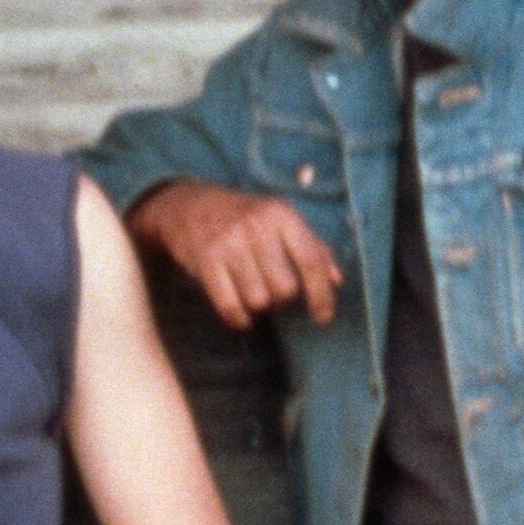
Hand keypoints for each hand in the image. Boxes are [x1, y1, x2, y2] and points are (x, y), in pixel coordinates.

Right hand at [130, 182, 342, 329]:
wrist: (187, 205)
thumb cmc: (244, 217)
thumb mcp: (279, 220)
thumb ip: (312, 247)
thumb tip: (336, 280)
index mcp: (281, 214)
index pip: (311, 262)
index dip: (322, 295)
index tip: (323, 316)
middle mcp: (255, 226)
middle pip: (285, 288)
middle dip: (282, 298)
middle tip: (271, 288)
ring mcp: (228, 243)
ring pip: (259, 300)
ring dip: (259, 306)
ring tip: (253, 292)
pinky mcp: (204, 261)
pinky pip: (230, 307)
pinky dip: (239, 319)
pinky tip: (240, 314)